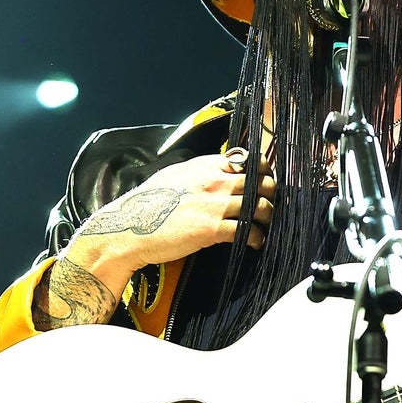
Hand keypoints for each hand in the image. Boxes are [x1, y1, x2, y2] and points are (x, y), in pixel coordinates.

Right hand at [70, 148, 274, 272]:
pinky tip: (256, 242)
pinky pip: (248, 230)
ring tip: (265, 225)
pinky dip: (258, 237)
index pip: (248, 160)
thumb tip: (217, 170)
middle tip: (270, 205)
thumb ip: (200, 171)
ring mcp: (215, 204)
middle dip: (271, 194)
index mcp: (205, 165)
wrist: (130, 228)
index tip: (265, 182)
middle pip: (261, 181)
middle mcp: (214, 180)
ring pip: (260, 205)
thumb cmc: (148, 203)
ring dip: (268, 216)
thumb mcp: (175, 175)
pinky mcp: (212, 228)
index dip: (262, 171)